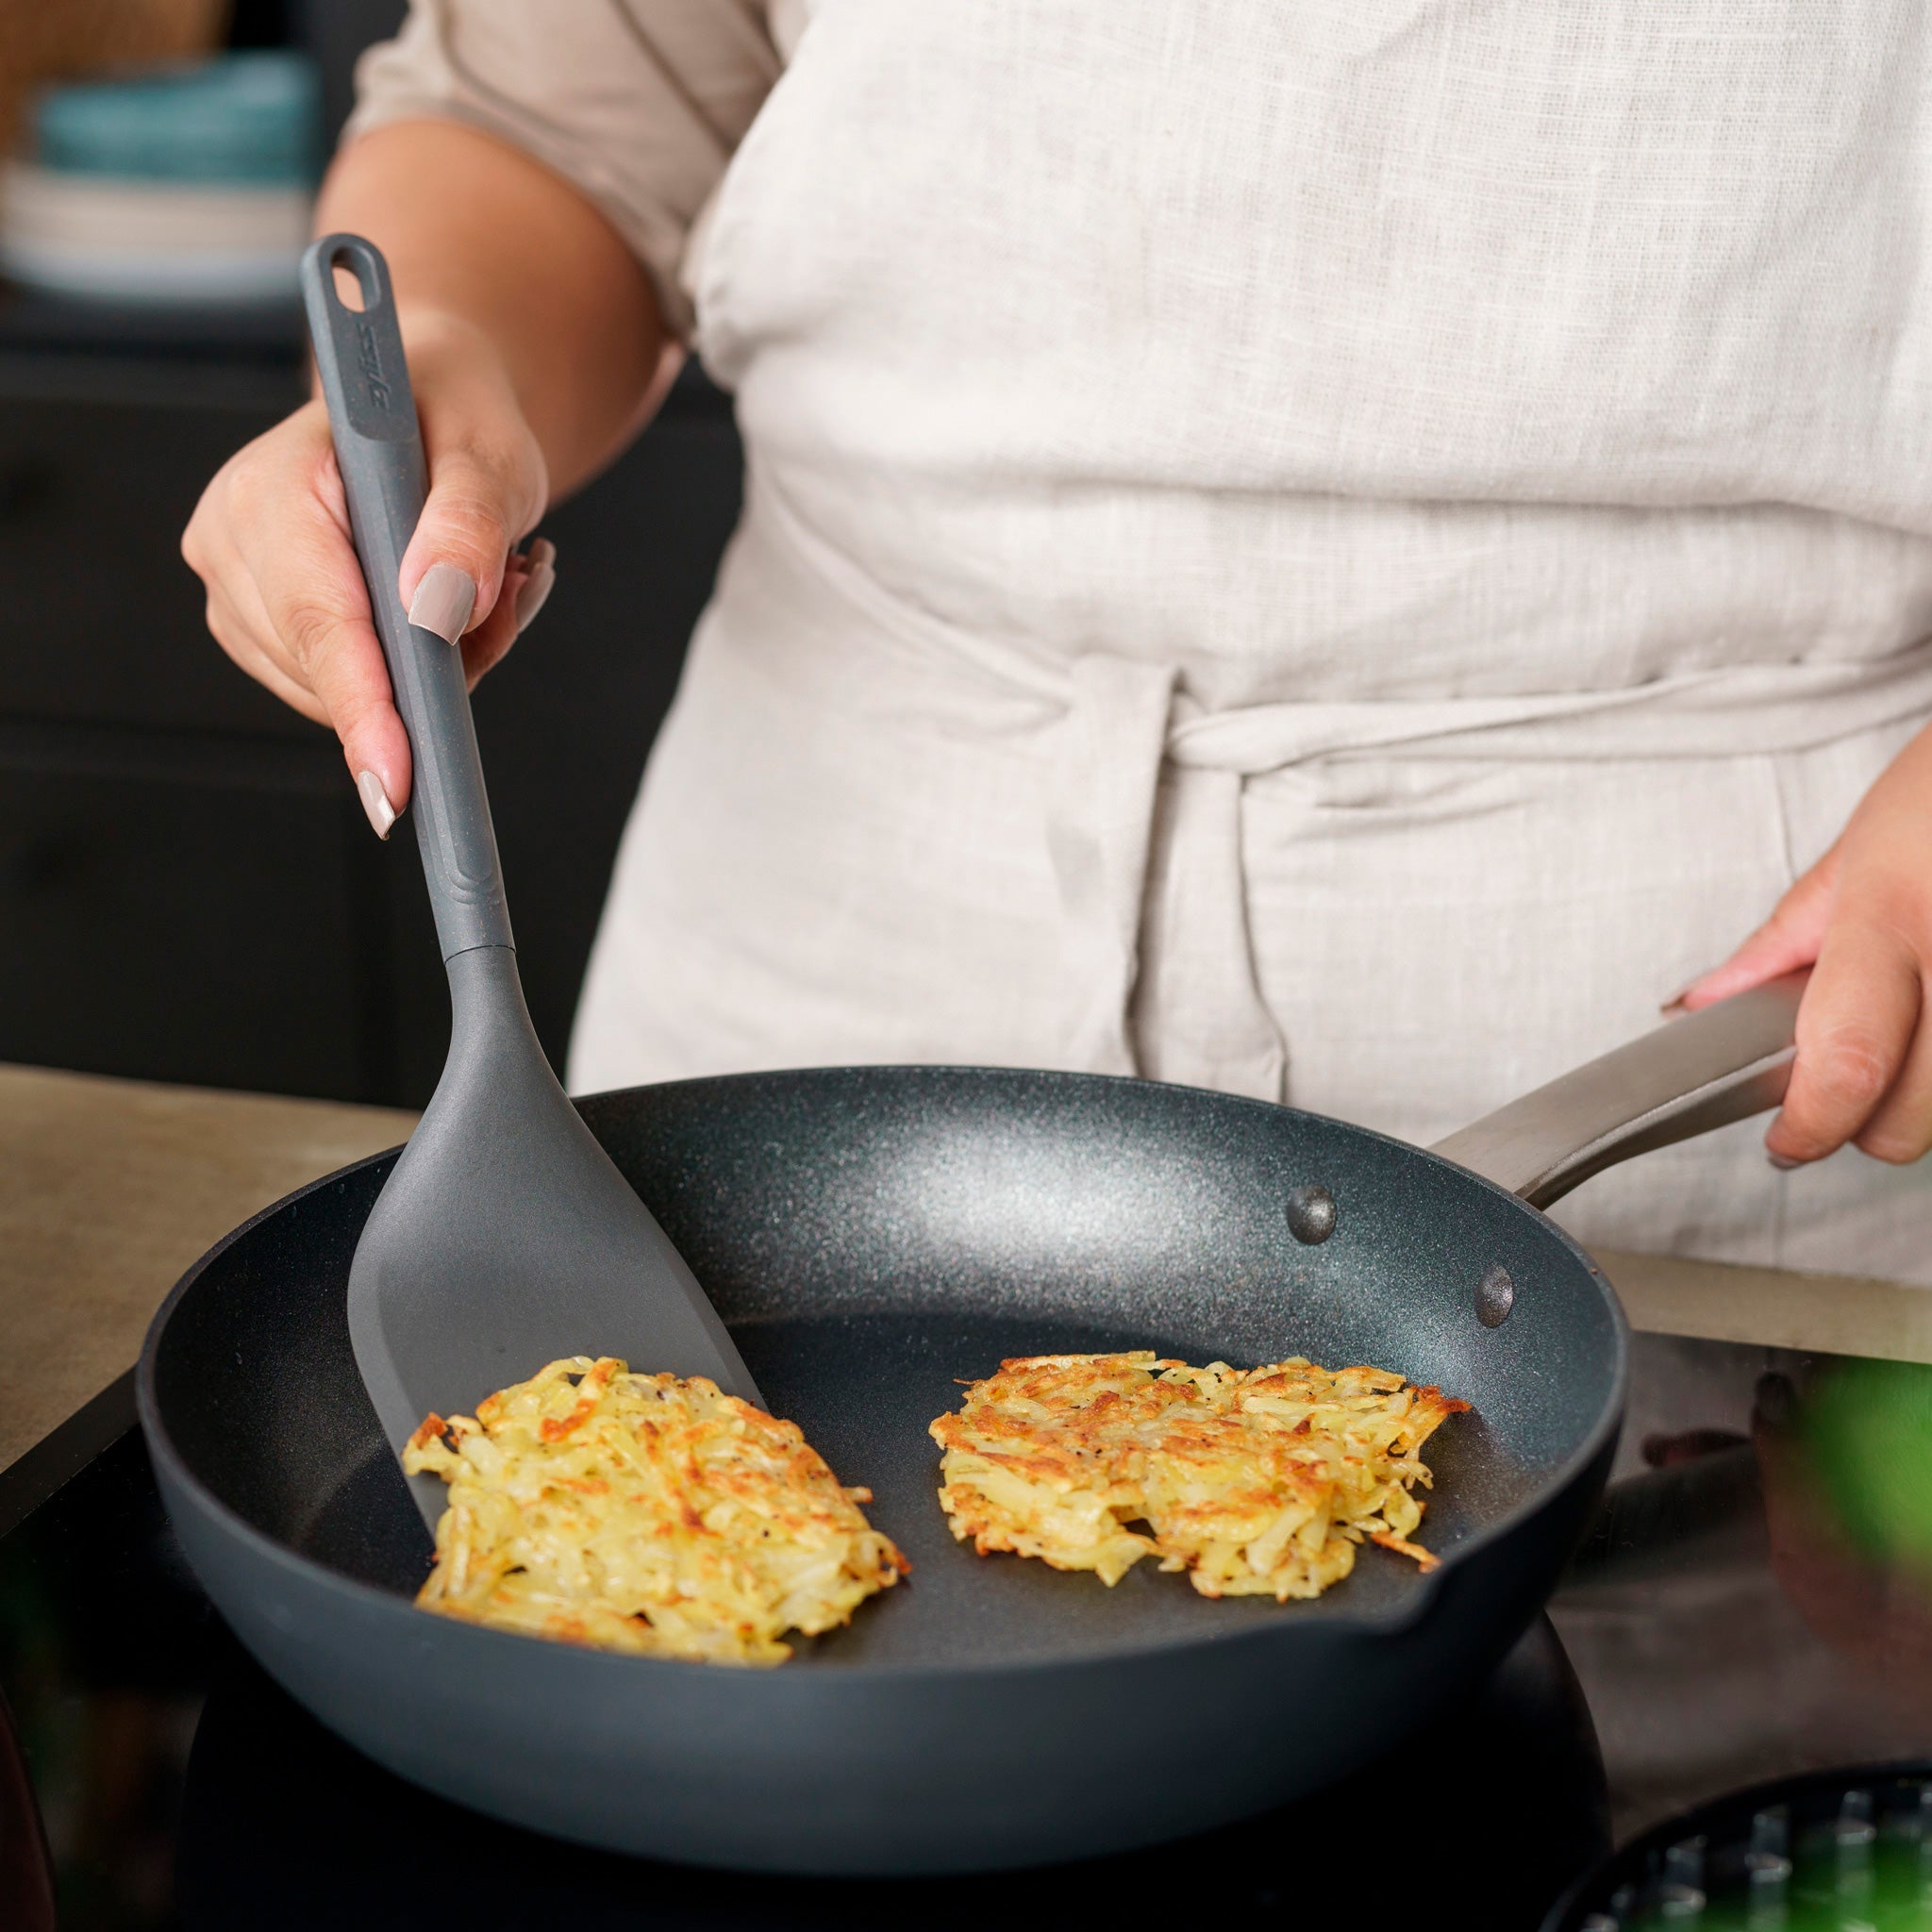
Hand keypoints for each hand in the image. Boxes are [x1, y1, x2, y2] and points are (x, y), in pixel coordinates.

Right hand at [182, 311, 556, 837]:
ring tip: (481, 586)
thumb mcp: (489, 455)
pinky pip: (340, 691)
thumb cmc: (453, 418)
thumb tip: (439, 606)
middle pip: (328, 671)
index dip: (362, 706)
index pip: (317, 621)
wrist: (426, 407)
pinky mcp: (257, 626)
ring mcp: (235, 589)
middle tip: (508, 593)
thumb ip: (469, 522)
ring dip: (428, 671)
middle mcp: (230, 538)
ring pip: (336, 694)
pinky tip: (440, 612)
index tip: (394, 781)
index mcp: (273, 486)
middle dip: (430, 671)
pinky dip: (406, 674)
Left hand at [1673, 724, 1931, 1165]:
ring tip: (1912, 1033)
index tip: (1786, 1141)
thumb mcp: (1858, 849)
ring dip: (1928, 1099)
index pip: (1844, 1060)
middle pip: (1914, 1119)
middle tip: (1849, 1093)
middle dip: (1870, 1127)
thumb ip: (1781, 943)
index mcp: (1894, 914)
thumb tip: (1701, 1007)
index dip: (1809, 1125)